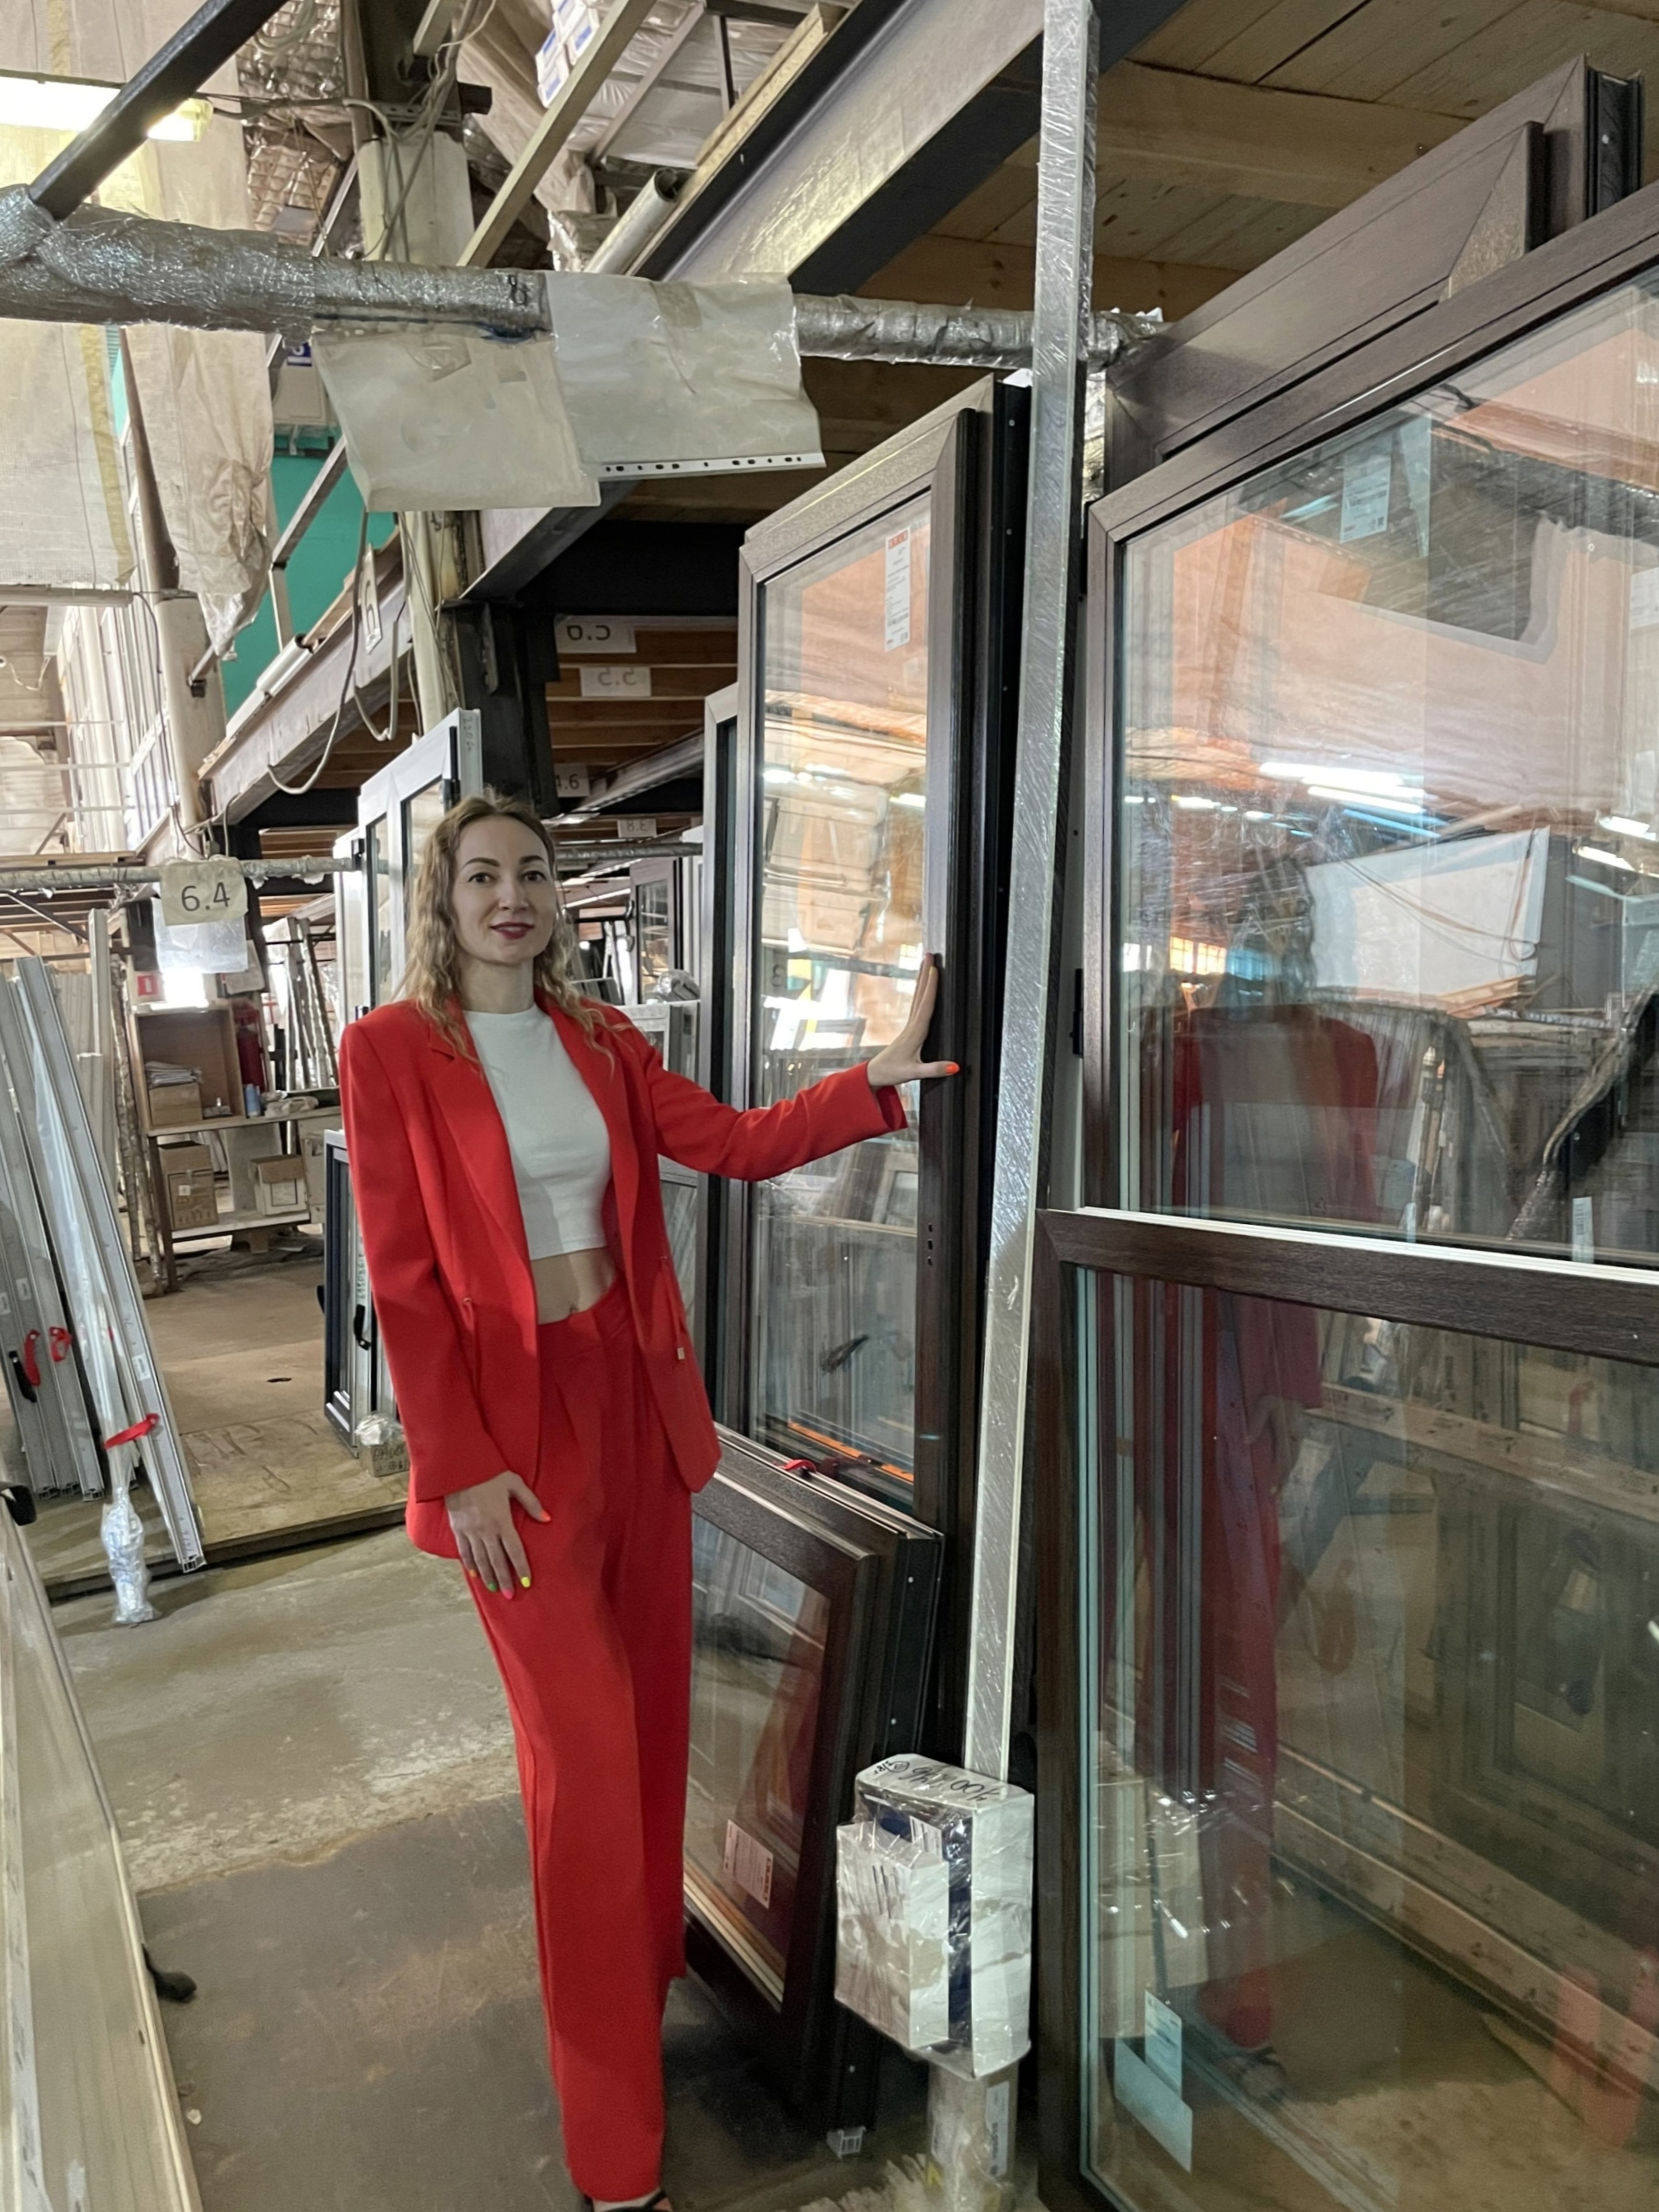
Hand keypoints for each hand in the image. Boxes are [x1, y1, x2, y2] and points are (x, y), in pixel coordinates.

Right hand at [446, 1469, 548, 1595]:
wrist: (460, 1468)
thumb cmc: (490, 1473)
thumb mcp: (515, 1484)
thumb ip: (531, 1503)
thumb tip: (547, 1519)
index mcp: (502, 1521)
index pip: (514, 1550)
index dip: (521, 1567)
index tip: (526, 1583)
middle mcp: (486, 1530)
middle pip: (497, 1561)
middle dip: (504, 1579)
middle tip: (510, 1596)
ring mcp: (470, 1532)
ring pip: (480, 1560)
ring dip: (488, 1576)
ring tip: (495, 1589)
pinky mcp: (458, 1529)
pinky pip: (464, 1552)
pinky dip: (470, 1565)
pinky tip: (475, 1574)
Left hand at [866, 954, 957, 1088]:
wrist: (875, 1074)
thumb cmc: (893, 1072)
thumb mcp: (914, 1073)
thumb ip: (935, 1069)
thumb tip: (955, 1066)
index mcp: (915, 1033)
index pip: (925, 1006)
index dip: (931, 988)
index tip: (935, 971)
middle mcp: (912, 1025)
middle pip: (920, 995)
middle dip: (926, 974)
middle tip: (930, 955)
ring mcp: (909, 1026)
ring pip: (918, 997)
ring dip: (922, 979)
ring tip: (926, 962)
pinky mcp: (909, 1029)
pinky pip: (916, 1005)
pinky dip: (921, 992)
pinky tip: (923, 986)